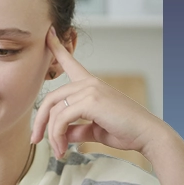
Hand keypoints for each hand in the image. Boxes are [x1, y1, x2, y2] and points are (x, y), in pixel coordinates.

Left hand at [31, 27, 166, 158]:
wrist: (148, 136)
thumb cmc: (126, 131)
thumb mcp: (95, 128)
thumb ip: (76, 128)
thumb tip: (61, 135)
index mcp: (91, 84)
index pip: (71, 63)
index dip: (57, 48)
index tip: (47, 34)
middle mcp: (89, 83)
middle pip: (51, 98)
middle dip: (40, 121)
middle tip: (35, 140)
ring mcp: (90, 90)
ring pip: (55, 111)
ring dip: (52, 135)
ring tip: (58, 151)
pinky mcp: (91, 101)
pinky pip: (62, 119)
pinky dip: (58, 135)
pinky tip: (63, 148)